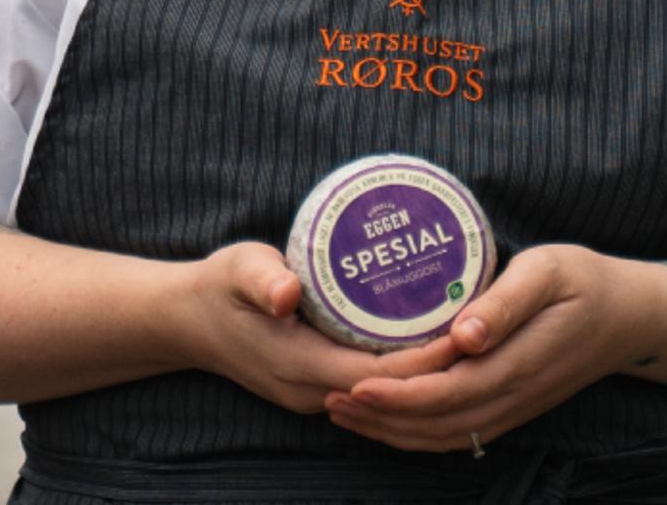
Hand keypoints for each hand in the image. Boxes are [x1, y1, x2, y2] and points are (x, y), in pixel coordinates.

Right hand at [168, 242, 461, 415]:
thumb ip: (263, 279)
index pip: (379, 376)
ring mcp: (311, 396)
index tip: (463, 330)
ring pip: (382, 394)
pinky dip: (399, 370)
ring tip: (467, 338)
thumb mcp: (237, 269)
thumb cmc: (217, 287)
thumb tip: (286, 293)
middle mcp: (310, 392)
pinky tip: (426, 343)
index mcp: (299, 366)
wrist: (184, 321)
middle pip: (391, 391)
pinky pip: (368, 386)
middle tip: (481, 331)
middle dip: (437, 368)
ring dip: (422, 373)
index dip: (425, 361)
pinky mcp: (313, 389)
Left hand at [325, 245, 666, 454]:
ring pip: (443, 436)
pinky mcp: (511, 407)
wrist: (631, 317)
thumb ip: (507, 303)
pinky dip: (416, 433)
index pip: (445, 393)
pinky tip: (386, 419)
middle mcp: (512, 396)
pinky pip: (457, 433)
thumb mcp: (550, 272)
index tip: (352, 383)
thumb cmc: (585, 281)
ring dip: (390, 431)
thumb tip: (465, 336)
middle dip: (378, 419)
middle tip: (328, 398)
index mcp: (517, 363)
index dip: (396, 397)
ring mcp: (512, 408)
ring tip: (342, 411)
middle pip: (435, 424)